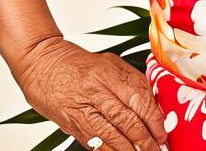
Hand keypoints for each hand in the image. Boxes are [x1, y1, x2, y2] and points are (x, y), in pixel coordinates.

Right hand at [12, 36, 168, 150]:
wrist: (42, 64)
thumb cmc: (79, 63)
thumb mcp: (109, 63)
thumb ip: (130, 81)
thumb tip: (153, 105)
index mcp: (108, 72)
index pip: (138, 98)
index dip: (153, 118)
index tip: (163, 130)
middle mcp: (96, 91)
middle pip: (126, 120)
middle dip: (145, 139)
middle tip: (158, 149)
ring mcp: (82, 109)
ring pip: (112, 135)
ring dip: (130, 150)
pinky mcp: (72, 124)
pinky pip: (95, 143)